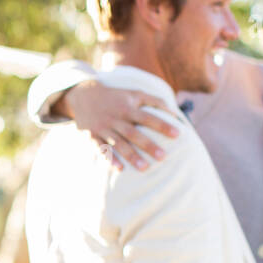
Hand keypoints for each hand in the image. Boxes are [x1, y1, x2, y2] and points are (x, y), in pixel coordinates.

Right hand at [56, 80, 180, 169]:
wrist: (85, 95)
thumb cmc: (117, 97)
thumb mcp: (134, 94)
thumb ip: (155, 101)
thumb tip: (176, 113)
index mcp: (128, 107)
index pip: (148, 117)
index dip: (162, 125)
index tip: (178, 134)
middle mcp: (116, 118)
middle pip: (134, 133)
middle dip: (148, 145)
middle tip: (163, 157)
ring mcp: (103, 128)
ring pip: (118, 143)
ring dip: (131, 156)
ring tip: (145, 168)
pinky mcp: (92, 136)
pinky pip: (101, 148)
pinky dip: (109, 158)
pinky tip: (119, 168)